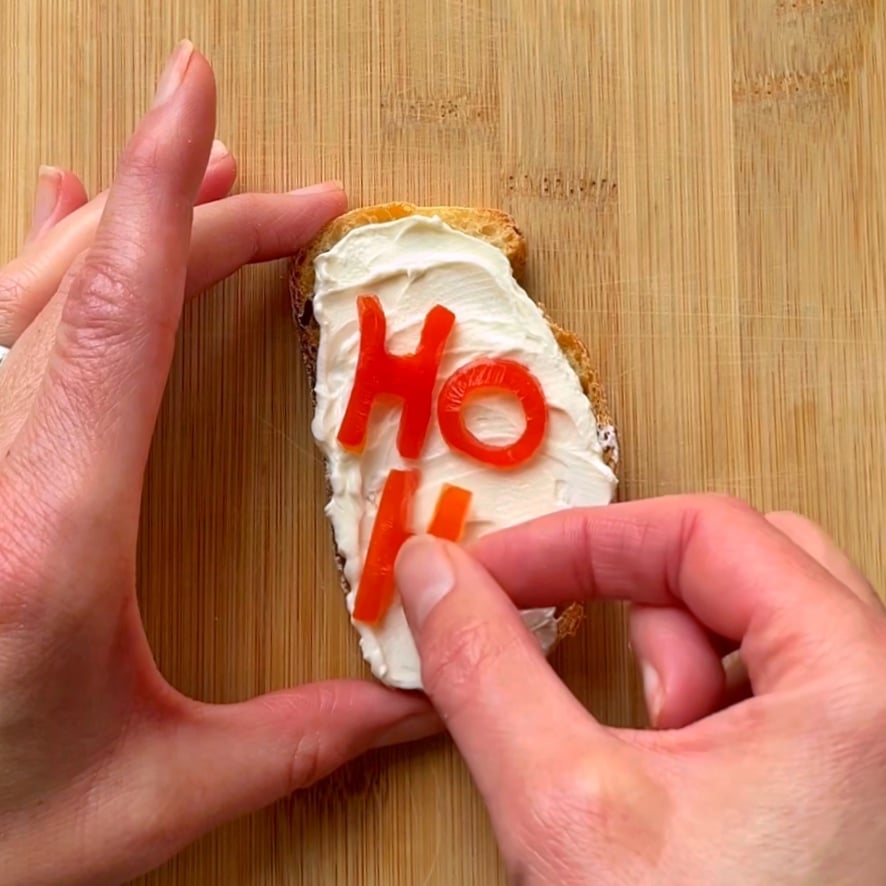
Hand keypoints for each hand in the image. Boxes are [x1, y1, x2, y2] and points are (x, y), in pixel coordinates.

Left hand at [0, 42, 432, 885]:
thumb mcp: (154, 795)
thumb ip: (298, 740)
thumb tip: (420, 708)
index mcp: (49, 541)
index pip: (118, 317)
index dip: (168, 195)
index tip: (197, 100)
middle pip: (91, 289)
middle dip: (196, 218)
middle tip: (289, 196)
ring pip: (25, 297)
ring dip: (118, 225)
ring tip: (194, 177)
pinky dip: (38, 268)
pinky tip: (58, 229)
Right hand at [395, 495, 885, 883]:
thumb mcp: (568, 814)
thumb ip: (484, 670)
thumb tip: (432, 577)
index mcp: (858, 683)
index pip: (702, 530)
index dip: (582, 538)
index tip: (497, 567)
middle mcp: (885, 700)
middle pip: (741, 556)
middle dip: (630, 582)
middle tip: (553, 607)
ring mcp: (867, 740)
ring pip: (751, 619)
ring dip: (666, 651)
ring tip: (631, 739)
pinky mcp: (841, 778)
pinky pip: (762, 686)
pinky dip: (693, 701)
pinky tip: (666, 778)